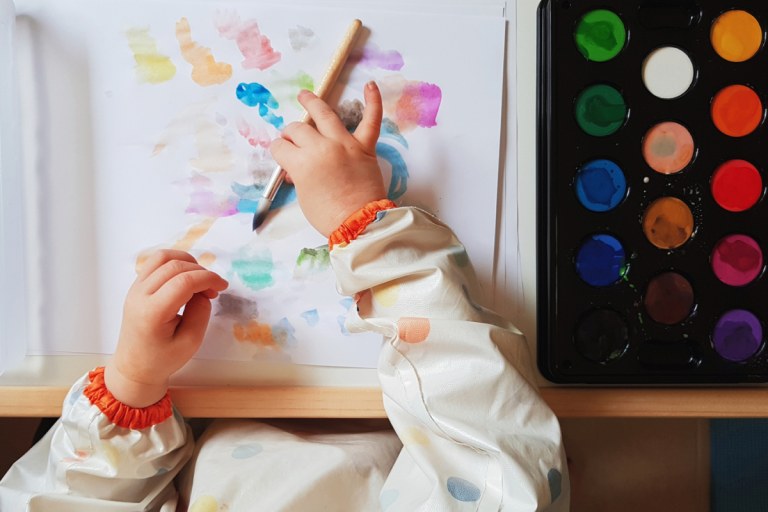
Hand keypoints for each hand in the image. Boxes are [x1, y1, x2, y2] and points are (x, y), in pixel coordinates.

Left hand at [105, 250, 227, 407]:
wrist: (134, 367)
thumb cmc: (162, 359)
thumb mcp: (190, 342)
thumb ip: (201, 312)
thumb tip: (204, 290)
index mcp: (152, 313)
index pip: (183, 281)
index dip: (208, 279)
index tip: (222, 287)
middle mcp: (139, 295)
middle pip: (174, 266)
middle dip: (201, 272)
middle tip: (214, 289)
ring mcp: (135, 289)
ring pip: (162, 257)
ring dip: (186, 262)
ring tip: (199, 279)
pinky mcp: (136, 286)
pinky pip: (155, 263)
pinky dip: (175, 263)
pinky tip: (186, 277)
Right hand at [270, 81, 386, 236]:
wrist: (360, 224)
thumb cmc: (328, 216)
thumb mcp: (304, 197)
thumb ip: (299, 176)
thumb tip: (296, 167)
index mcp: (301, 162)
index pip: (281, 147)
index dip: (280, 151)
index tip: (283, 156)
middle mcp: (321, 147)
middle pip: (298, 129)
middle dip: (291, 134)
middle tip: (292, 139)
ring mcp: (344, 144)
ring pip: (325, 114)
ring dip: (313, 102)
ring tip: (305, 96)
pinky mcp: (365, 147)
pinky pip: (371, 120)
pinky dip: (373, 102)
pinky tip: (370, 86)